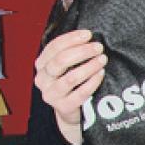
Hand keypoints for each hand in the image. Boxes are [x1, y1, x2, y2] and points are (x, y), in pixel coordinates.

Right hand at [33, 29, 106, 144]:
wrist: (70, 109)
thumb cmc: (71, 81)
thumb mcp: (66, 65)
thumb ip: (71, 51)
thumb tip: (88, 35)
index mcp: (42, 65)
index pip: (53, 47)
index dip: (71, 39)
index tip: (88, 34)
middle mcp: (43, 79)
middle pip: (60, 61)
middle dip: (82, 51)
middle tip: (98, 47)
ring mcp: (51, 94)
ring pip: (71, 77)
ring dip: (89, 66)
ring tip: (102, 60)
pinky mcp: (63, 107)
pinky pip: (80, 93)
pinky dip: (93, 82)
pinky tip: (101, 74)